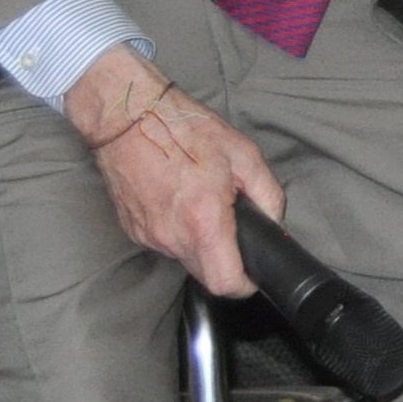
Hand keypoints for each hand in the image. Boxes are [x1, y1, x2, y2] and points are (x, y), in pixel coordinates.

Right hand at [66, 45, 281, 295]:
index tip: (255, 272)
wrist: (128, 117)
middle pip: (206, 274)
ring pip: (185, 258)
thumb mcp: (243, 155)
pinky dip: (178, 232)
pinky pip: (164, 243)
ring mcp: (148, 235)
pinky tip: (181, 202)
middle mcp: (172, 236)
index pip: (225, 283)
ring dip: (201, 244)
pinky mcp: (132, 230)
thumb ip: (267, 194)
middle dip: (226, 261)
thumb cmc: (184, 130)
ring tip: (205, 207)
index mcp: (203, 221)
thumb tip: (274, 221)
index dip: (245, 284)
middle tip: (234, 230)